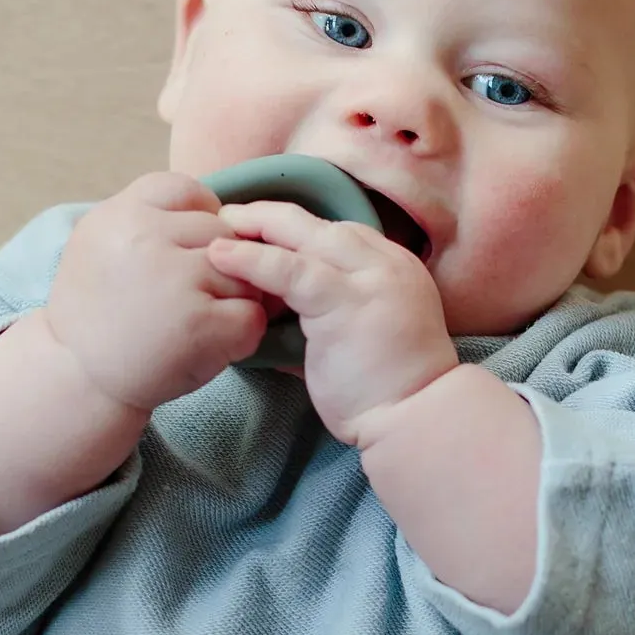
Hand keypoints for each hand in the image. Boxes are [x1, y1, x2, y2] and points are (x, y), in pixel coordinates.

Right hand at [44, 173, 276, 413]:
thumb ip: (149, 219)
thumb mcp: (101, 244)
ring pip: (243, 272)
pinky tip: (214, 344)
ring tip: (200, 321)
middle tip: (193, 297)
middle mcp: (145, 238)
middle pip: (221, 232)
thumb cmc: (97, 312)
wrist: (74, 377)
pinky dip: (243, 333)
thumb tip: (219, 209)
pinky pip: (251, 314)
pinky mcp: (199, 323)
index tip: (188, 252)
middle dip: (220, 264)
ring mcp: (175, 279)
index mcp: (120, 213)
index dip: (200, 219)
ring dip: (233, 299)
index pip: (187, 190)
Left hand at [205, 201, 457, 443]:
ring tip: (220, 227)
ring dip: (257, 227)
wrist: (414, 418)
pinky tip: (222, 257)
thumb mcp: (360, 340)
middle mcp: (386, 263)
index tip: (259, 232)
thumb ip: (326, 321)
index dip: (296, 230)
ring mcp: (368, 279)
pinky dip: (252, 260)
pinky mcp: (345, 301)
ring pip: (304, 236)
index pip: (339, 234)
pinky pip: (291, 270)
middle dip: (271, 216)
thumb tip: (278, 324)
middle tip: (230, 216)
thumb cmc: (386, 392)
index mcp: (394, 269)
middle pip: (320, 224)